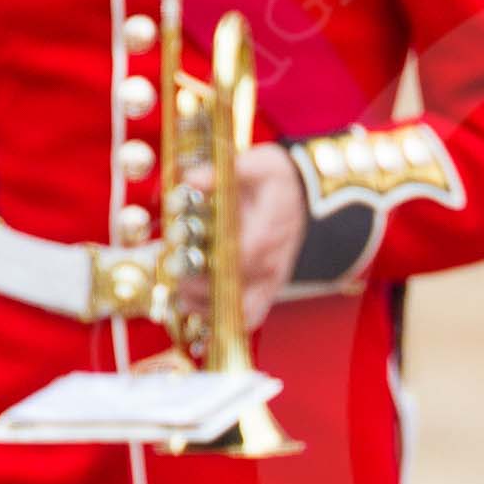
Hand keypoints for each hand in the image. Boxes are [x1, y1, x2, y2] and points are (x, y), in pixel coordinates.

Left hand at [178, 142, 307, 331]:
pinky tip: (197, 309)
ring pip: (245, 314)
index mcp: (269, 233)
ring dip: (210, 311)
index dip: (212, 264)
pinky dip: (223, 319)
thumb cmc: (279, 179)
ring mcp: (271, 279)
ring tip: (180, 297)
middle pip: (241, 294)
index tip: (182, 257)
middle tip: (175, 277)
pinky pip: (250, 316)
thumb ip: (228, 171)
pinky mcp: (267, 288)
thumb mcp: (260, 164)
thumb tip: (193, 180)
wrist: (308, 194)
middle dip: (202, 291)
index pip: (243, 258)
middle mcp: (272, 264)